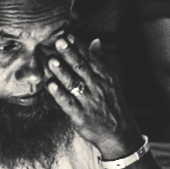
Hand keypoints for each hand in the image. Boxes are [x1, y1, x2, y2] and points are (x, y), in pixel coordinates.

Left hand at [43, 35, 138, 157]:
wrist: (119, 132)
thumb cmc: (112, 103)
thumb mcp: (111, 80)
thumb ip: (101, 60)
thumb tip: (95, 41)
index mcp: (105, 76)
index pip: (90, 58)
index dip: (78, 46)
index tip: (67, 36)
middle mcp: (97, 86)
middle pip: (81, 67)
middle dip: (69, 54)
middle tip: (59, 41)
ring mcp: (89, 101)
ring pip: (73, 83)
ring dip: (62, 71)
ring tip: (51, 60)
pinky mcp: (80, 115)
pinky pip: (68, 102)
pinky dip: (59, 94)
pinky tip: (50, 85)